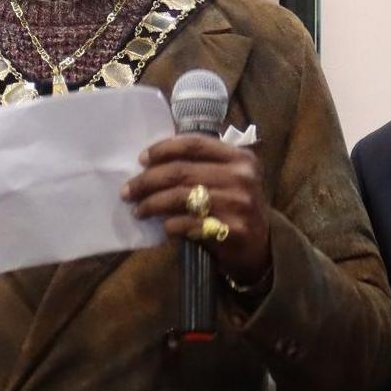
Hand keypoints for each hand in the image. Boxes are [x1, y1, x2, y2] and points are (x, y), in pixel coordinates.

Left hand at [122, 134, 270, 281]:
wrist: (261, 246)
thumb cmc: (235, 206)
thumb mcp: (229, 178)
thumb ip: (201, 165)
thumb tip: (151, 162)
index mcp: (240, 157)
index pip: (194, 144)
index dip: (163, 149)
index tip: (141, 159)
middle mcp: (241, 177)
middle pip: (181, 171)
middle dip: (148, 180)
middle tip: (128, 190)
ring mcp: (239, 203)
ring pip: (181, 197)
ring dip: (152, 204)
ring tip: (138, 210)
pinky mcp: (233, 230)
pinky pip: (189, 223)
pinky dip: (170, 225)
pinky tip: (163, 227)